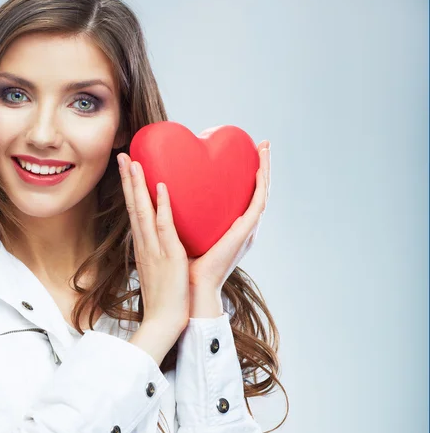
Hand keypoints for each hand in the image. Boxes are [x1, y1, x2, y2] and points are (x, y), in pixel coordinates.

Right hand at [117, 152, 189, 335]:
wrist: (164, 322)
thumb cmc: (164, 299)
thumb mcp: (158, 271)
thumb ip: (158, 254)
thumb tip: (161, 242)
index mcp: (144, 247)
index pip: (134, 213)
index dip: (130, 190)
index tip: (127, 169)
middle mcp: (145, 245)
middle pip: (133, 207)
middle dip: (128, 180)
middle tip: (123, 155)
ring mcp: (156, 250)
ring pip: (143, 212)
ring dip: (138, 186)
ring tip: (133, 162)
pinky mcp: (170, 257)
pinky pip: (165, 228)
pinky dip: (163, 206)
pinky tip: (161, 187)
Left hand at [188, 140, 270, 291]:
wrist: (190, 289)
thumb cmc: (184, 267)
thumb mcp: (184, 236)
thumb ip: (183, 218)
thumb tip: (165, 194)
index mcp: (230, 229)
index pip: (241, 196)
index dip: (247, 175)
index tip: (246, 153)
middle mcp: (242, 229)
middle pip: (257, 191)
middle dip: (262, 166)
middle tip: (264, 143)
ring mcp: (246, 231)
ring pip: (262, 193)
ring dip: (266, 168)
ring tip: (266, 146)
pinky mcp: (244, 234)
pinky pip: (258, 203)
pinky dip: (262, 183)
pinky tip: (260, 167)